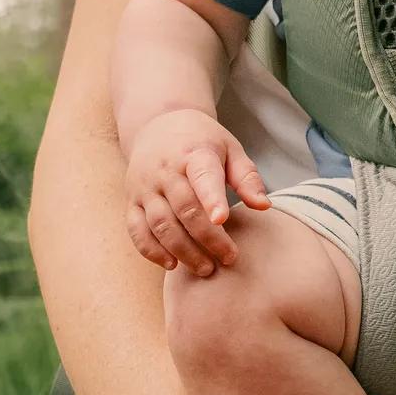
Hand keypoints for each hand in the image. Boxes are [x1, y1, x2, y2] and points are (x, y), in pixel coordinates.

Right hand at [124, 109, 269, 275]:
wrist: (158, 126)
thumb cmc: (203, 142)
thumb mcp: (230, 149)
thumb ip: (247, 177)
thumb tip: (263, 207)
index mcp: (193, 153)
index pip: (202, 177)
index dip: (211, 198)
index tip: (223, 220)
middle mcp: (165, 170)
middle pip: (184, 208)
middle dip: (207, 238)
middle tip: (229, 258)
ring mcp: (144, 187)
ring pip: (160, 224)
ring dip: (182, 250)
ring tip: (206, 268)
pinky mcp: (131, 201)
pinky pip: (136, 230)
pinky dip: (152, 251)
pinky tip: (172, 264)